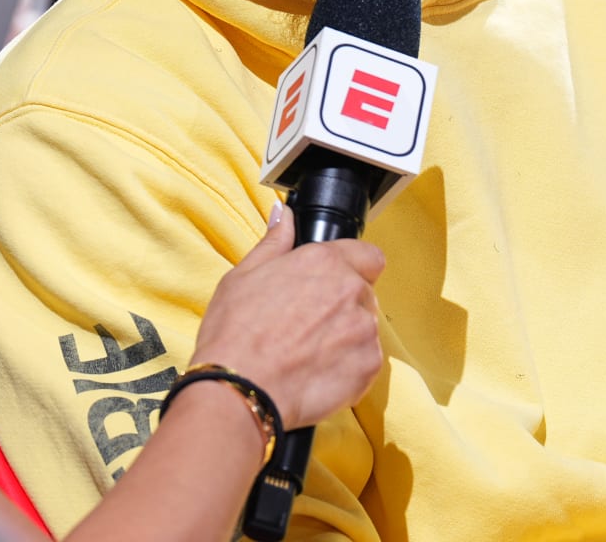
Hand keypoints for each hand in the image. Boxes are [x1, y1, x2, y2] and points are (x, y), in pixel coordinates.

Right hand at [189, 204, 385, 429]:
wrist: (240, 390)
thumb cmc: (236, 334)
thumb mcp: (244, 276)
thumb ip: (275, 241)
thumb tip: (283, 214)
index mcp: (324, 262)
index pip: (369, 255)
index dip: (353, 268)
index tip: (334, 282)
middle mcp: (351, 291)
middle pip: (364, 293)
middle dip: (344, 305)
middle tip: (308, 324)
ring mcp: (364, 330)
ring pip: (366, 328)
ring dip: (346, 337)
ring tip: (307, 353)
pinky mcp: (368, 367)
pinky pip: (366, 361)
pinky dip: (348, 368)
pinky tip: (316, 372)